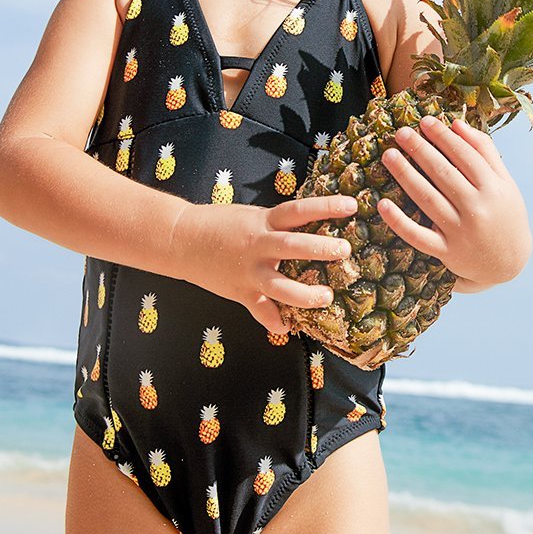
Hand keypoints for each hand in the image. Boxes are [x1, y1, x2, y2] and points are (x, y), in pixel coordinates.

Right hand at [172, 195, 357, 335]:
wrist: (180, 239)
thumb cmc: (220, 224)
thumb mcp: (252, 217)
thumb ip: (278, 225)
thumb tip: (314, 224)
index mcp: (263, 222)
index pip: (300, 210)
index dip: (326, 206)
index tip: (353, 206)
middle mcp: (258, 245)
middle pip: (294, 246)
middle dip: (321, 248)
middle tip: (345, 250)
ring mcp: (249, 272)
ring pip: (280, 286)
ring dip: (305, 294)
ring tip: (327, 297)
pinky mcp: (239, 292)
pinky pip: (260, 311)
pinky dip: (274, 321)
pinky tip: (288, 327)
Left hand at [378, 114, 531, 286]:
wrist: (507, 263)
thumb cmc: (504, 214)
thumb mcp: (505, 182)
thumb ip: (485, 152)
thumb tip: (457, 123)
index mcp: (493, 189)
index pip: (464, 156)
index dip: (443, 137)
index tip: (425, 121)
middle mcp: (477, 209)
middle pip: (443, 174)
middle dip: (420, 150)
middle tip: (401, 132)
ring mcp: (460, 232)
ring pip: (427, 199)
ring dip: (405, 175)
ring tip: (389, 155)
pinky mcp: (445, 252)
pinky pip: (417, 236)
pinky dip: (399, 221)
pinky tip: (382, 203)